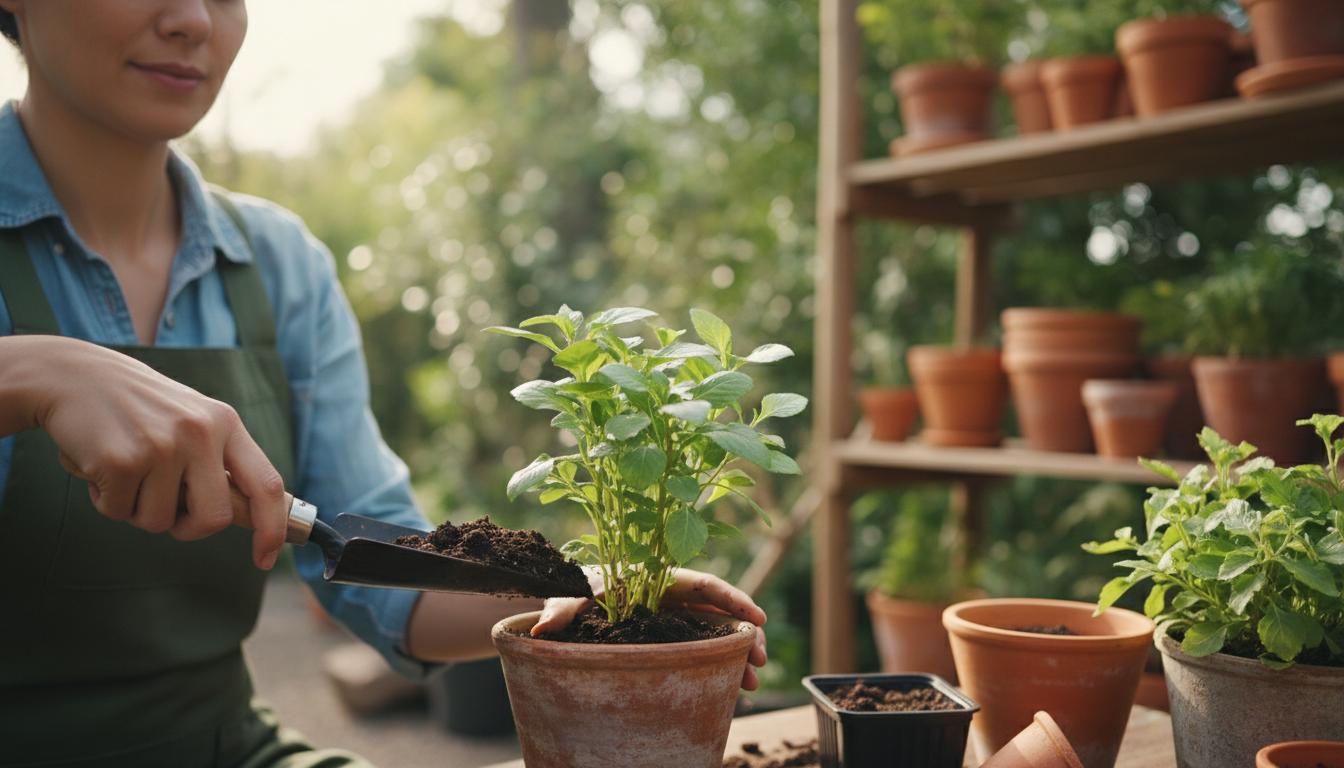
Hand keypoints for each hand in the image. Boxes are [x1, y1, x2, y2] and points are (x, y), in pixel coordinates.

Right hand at [7, 336, 287, 568]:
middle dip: (188, 528)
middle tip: (167, 510)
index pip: (266, 485)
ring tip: (127, 471)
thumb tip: (247, 515)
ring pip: (159, 522)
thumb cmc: (139, 408)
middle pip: (214, 519)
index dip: (270, 528)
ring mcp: (161, 446)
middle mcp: (200, 432)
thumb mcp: (194, 419)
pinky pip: (118, 512)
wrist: (74, 376)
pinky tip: (100, 465)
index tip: (264, 558)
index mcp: (225, 423)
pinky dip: (106, 500)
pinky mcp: (120, 460)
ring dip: (137, 510)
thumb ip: (219, 461)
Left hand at [531, 567, 768, 689]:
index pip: (706, 584)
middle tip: (760, 660)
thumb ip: (560, 610)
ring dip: (737, 656)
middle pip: (720, 612)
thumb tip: (540, 632)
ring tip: (752, 683)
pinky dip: (720, 667)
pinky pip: (702, 650)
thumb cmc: (573, 589)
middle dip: (745, 634)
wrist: (570, 600)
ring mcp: (676, 619)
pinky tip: (733, 688)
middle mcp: (674, 598)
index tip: (759, 617)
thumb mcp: (568, 595)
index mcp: (660, 578)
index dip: (735, 599)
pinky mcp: (672, 638)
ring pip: (717, 634)